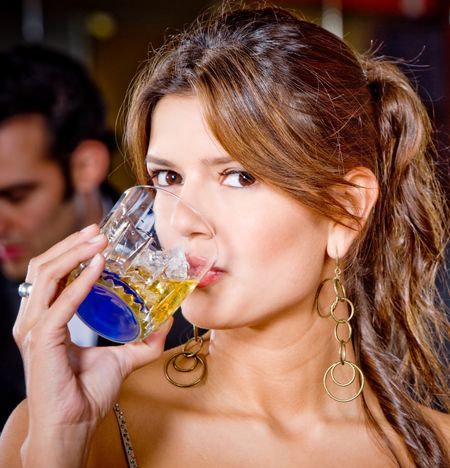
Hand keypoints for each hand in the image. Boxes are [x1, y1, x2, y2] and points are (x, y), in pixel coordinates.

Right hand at [13, 224, 171, 465]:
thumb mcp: (121, 359)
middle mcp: (34, 320)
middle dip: (71, 244)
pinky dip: (81, 281)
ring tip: (99, 240)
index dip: (70, 251)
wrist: (73, 426)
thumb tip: (167, 323)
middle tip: (98, 230)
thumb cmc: (86, 395)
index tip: (96, 236)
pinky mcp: (43, 340)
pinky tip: (99, 266)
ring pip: (46, 275)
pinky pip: (61, 302)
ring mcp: (34, 329)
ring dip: (73, 252)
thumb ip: (143, 342)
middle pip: (44, 267)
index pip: (50, 274)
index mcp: (46, 320)